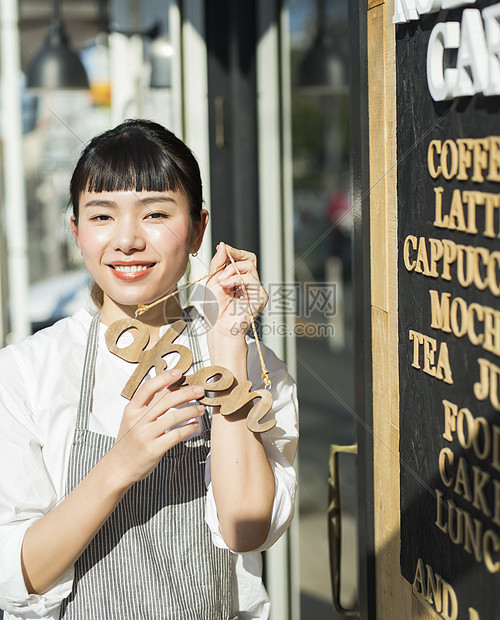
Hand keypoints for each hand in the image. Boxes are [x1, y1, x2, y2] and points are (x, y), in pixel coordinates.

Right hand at [104, 369, 204, 487]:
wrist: (118, 467)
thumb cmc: (129, 441)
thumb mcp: (132, 419)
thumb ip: (147, 405)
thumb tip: (168, 387)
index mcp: (131, 410)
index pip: (148, 388)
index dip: (164, 378)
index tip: (179, 372)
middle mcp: (138, 420)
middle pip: (165, 400)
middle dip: (186, 393)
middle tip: (199, 390)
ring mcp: (145, 435)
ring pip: (173, 417)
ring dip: (191, 411)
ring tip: (200, 409)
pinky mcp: (154, 449)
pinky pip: (176, 435)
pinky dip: (188, 429)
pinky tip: (195, 426)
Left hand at [206, 243, 268, 339]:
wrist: (218, 328)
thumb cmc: (216, 310)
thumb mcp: (212, 281)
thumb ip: (218, 263)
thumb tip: (223, 246)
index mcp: (240, 279)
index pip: (244, 259)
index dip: (235, 252)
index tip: (223, 248)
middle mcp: (250, 284)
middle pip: (250, 259)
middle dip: (234, 258)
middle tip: (221, 267)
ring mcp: (256, 290)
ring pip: (250, 266)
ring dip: (231, 270)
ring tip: (221, 282)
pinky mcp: (260, 297)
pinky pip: (252, 279)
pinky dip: (236, 279)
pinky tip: (227, 286)